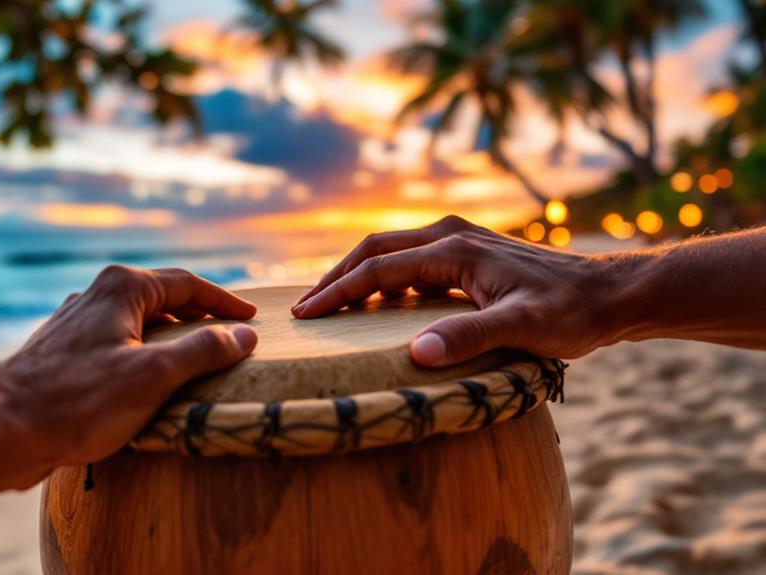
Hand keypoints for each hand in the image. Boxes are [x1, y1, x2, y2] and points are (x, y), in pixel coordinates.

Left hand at [0, 266, 256, 466]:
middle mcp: (95, 296)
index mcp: (121, 288)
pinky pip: (114, 344)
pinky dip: (139, 355)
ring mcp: (75, 324)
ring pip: (134, 322)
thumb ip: (203, 351)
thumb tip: (244, 335)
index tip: (250, 318)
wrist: (2, 427)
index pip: (187, 284)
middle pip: (160, 299)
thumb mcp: (153, 375)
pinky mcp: (61, 353)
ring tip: (192, 361)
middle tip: (227, 338)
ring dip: (167, 338)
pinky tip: (143, 383)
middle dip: (196, 317)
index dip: (223, 301)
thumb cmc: (77, 401)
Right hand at [292, 216, 620, 366]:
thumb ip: (469, 337)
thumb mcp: (522, 328)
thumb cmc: (571, 312)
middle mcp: (451, 236)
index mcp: (454, 249)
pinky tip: (381, 304)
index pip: (377, 269)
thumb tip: (417, 353)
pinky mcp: (471, 255)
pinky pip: (413, 261)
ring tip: (331, 304)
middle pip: (375, 249)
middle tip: (304, 309)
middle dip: (336, 278)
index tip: (305, 315)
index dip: (338, 293)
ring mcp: (461, 242)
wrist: (613, 293)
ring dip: (359, 276)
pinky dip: (385, 279)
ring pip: (392, 252)